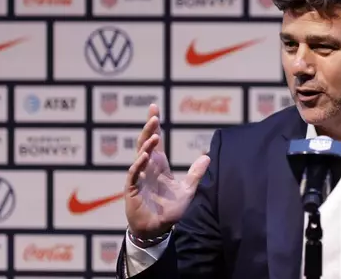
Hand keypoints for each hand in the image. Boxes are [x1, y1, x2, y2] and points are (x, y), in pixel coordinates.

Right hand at [124, 104, 210, 239]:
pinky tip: (145, 156)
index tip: (154, 109)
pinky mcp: (132, 189)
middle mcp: (148, 168)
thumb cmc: (170, 210)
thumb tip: (208, 156)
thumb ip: (196, 173)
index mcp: (159, 165)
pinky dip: (139, 164)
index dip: (155, 126)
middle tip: (154, 115)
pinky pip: (134, 174)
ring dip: (147, 145)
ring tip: (154, 135)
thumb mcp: (188, 190)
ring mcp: (139, 177)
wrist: (158, 230)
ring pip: (140, 156)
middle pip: (146, 143)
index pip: (156, 141)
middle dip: (149, 129)